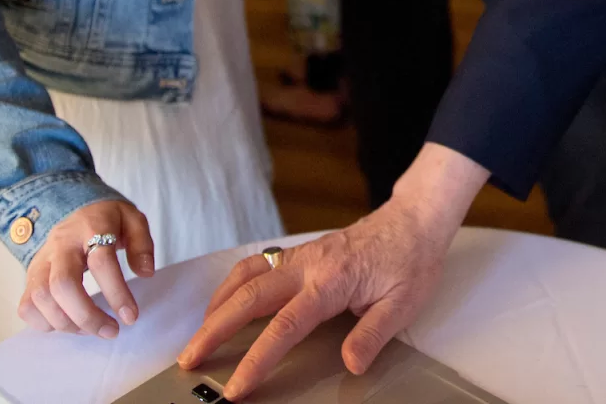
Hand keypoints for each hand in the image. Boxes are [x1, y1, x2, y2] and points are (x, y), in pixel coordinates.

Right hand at [18, 199, 154, 337]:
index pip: (101, 262)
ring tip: (92, 329)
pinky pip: (26, 306)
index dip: (116, 292)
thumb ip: (141, 244)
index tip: (131, 316)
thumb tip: (145, 273)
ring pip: (41, 298)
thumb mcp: (133, 219)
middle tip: (111, 331)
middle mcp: (60, 245)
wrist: (76, 211)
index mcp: (90, 228)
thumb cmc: (107, 220)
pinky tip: (68, 324)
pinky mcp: (30, 276)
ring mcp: (41, 261)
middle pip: (62, 284)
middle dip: (87, 316)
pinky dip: (44, 324)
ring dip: (67, 323)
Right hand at [179, 145, 487, 398]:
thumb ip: (373, 334)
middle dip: (215, 330)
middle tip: (190, 358)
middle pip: (249, 298)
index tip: (236, 385)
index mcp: (332, 282)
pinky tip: (224, 301)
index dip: (257, 359)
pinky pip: (256, 265)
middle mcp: (308, 265)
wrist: (415, 220)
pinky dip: (232, 284)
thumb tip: (350, 364)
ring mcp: (301, 255)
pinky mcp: (299, 252)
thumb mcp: (404, 304)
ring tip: (198, 334)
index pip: (285, 326)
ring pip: (246, 276)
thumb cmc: (411, 260)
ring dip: (217, 304)